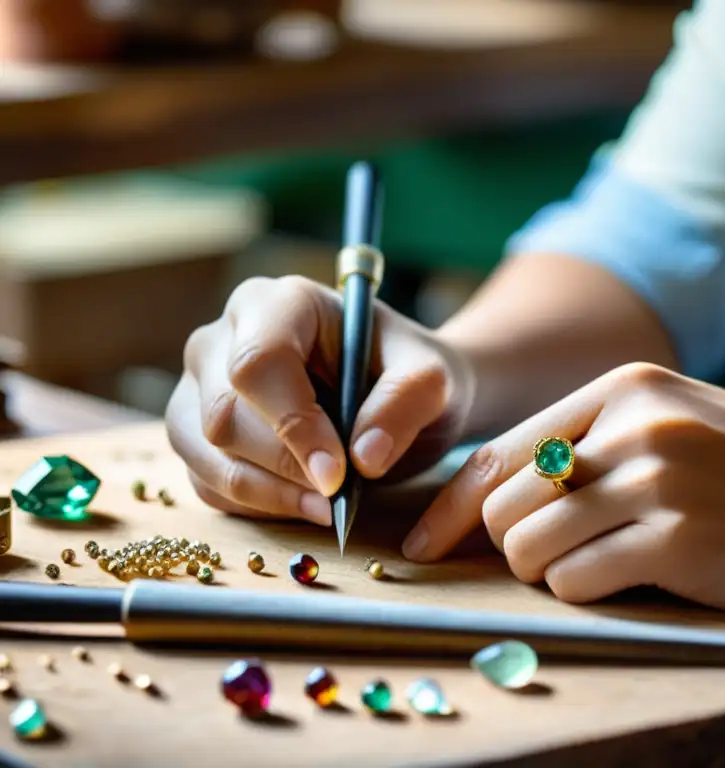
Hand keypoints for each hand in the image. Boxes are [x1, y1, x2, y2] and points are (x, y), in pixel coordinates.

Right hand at [166, 276, 473, 524]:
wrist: (399, 395)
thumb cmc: (408, 373)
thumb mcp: (431, 378)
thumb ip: (404, 404)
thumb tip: (364, 456)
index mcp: (279, 303)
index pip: (258, 362)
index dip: (292, 424)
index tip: (337, 474)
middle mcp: (224, 337)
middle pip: (225, 414)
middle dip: (284, 467)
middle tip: (339, 497)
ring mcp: (200, 387)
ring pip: (205, 452)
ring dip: (267, 493)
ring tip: (326, 507)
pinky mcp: (196, 434)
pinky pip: (206, 481)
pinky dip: (254, 505)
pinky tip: (304, 503)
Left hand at [403, 363, 724, 611]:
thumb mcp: (674, 422)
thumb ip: (590, 444)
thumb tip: (493, 496)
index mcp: (626, 386)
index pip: (503, 450)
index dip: (454, 504)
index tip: (425, 543)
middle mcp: (635, 425)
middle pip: (505, 502)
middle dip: (510, 545)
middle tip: (551, 557)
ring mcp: (657, 481)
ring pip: (530, 546)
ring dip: (545, 571)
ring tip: (595, 565)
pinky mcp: (677, 542)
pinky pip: (576, 582)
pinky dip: (584, 592)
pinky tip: (631, 579)